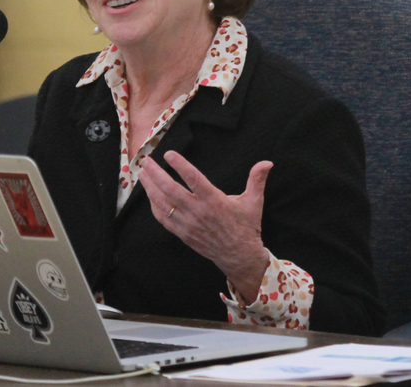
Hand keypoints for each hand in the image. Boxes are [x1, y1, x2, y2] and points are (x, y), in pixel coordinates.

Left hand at [138, 151, 272, 302]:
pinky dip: (154, 206)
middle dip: (156, 175)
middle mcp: (199, 213)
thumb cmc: (246, 227)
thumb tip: (267, 163)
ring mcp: (188, 225)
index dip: (181, 166)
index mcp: (215, 202)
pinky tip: (150, 195)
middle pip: (171, 191)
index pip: (194, 180)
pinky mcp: (183, 234)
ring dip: (150, 188)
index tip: (169, 154)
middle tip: (146, 161)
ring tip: (142, 173)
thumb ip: (257, 180)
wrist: (239, 256)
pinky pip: (164, 219)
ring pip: (164, 204)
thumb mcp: (254, 202)